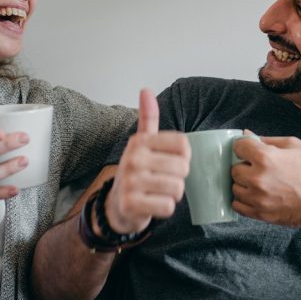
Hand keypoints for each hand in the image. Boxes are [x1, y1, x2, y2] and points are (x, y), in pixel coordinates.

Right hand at [105, 89, 189, 233]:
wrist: (116, 206)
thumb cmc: (136, 172)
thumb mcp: (141, 143)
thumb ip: (148, 118)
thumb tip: (146, 90)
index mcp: (140, 141)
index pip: (183, 145)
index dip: (184, 157)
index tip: (171, 161)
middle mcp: (133, 158)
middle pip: (182, 168)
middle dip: (178, 179)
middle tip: (162, 181)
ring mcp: (130, 182)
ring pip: (177, 188)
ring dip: (172, 195)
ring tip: (157, 192)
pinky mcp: (130, 204)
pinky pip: (167, 206)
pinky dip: (164, 209)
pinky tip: (152, 205)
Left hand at [230, 135, 300, 227]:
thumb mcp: (294, 145)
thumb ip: (267, 140)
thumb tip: (246, 135)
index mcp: (265, 158)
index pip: (238, 146)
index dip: (245, 147)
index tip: (250, 150)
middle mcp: (257, 179)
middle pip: (234, 169)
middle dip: (245, 166)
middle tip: (258, 168)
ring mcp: (257, 198)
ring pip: (235, 188)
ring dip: (244, 184)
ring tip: (259, 182)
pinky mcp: (260, 214)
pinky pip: (238, 206)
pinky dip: (243, 200)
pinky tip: (255, 195)